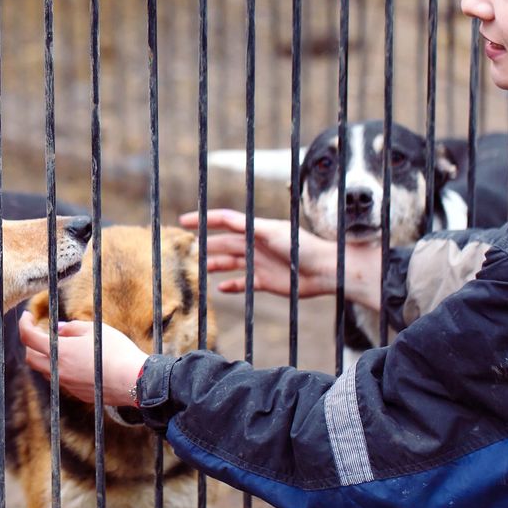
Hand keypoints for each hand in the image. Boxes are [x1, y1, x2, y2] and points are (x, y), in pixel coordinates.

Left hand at [18, 311, 148, 405]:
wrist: (134, 380)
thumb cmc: (116, 351)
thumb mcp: (94, 330)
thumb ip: (72, 328)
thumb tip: (59, 329)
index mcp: (59, 352)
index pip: (28, 337)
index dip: (24, 324)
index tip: (28, 316)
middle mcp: (58, 371)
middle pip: (30, 358)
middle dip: (31, 344)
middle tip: (43, 332)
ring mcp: (67, 385)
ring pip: (46, 371)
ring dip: (48, 358)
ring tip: (64, 347)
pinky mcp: (78, 394)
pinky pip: (62, 380)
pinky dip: (63, 369)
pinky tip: (80, 362)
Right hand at [179, 208, 382, 309]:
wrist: (325, 270)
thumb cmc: (302, 246)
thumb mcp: (272, 232)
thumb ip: (248, 226)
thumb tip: (224, 219)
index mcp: (255, 229)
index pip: (225, 221)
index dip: (204, 220)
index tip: (183, 221)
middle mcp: (255, 244)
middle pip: (224, 243)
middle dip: (206, 244)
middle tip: (187, 249)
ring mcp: (260, 263)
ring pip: (230, 263)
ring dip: (215, 265)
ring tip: (200, 269)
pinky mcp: (266, 281)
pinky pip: (243, 283)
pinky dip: (232, 285)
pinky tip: (220, 288)